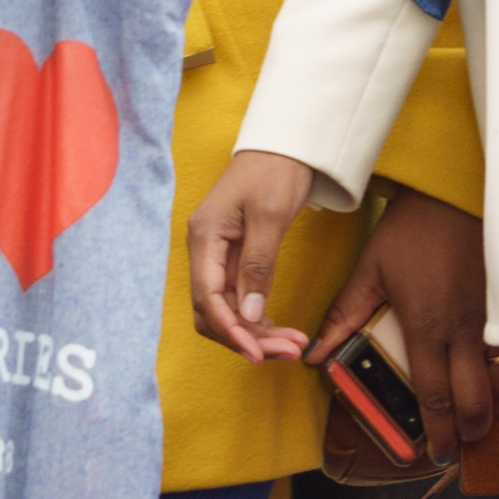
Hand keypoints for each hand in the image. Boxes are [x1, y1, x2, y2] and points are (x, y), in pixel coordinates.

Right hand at [187, 141, 335, 364]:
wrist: (283, 145)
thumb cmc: (275, 170)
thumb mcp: (270, 216)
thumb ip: (258, 265)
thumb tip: (251, 314)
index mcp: (204, 237)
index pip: (207, 298)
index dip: (230, 330)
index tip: (257, 353)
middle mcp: (204, 250)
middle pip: (213, 311)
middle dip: (247, 337)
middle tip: (288, 351)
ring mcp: (217, 255)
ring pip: (227, 310)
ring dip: (257, 333)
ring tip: (293, 346)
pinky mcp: (234, 259)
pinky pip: (239, 299)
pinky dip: (260, 319)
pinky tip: (283, 331)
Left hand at [321, 179, 498, 467]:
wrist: (453, 193)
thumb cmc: (407, 232)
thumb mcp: (368, 272)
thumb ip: (343, 317)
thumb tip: (313, 356)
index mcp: (426, 327)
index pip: (434, 395)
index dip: (436, 430)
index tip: (435, 453)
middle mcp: (463, 329)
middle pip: (475, 398)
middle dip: (470, 430)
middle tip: (459, 449)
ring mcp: (490, 317)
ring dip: (494, 405)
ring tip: (482, 423)